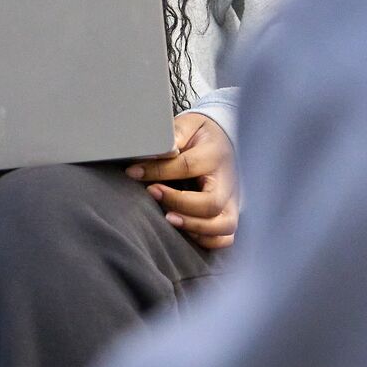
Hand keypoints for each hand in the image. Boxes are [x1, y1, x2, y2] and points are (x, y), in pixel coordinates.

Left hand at [126, 112, 238, 249]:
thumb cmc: (201, 136)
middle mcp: (228, 181)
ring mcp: (232, 201)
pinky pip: (225, 238)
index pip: (187, 166)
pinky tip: (184, 230)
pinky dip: (206, 240)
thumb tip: (159, 149)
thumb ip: (174, 136)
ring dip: (193, 226)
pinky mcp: (230, 214)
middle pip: (210, 203)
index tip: (133, 172)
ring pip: (222, 225)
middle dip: (179, 204)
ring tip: (168, 218)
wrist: (223, 142)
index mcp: (216, 155)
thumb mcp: (188, 125)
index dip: (158, 171)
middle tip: (152, 193)